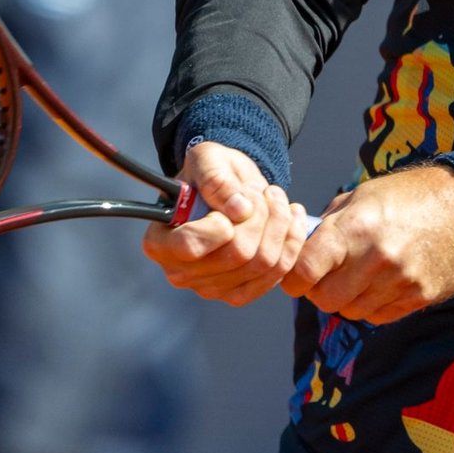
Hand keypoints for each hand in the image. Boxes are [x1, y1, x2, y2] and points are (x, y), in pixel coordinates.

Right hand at [141, 140, 307, 305]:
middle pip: (237, 254)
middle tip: (265, 190)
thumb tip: (239, 209)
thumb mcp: (208, 159)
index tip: (236, 200)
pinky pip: (276, 274)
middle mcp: (180, 272)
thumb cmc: (210, 172)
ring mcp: (209, 287)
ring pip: (263, 263)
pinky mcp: (238, 292)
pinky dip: (291, 243)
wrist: (228, 187)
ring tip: (278, 198)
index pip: (191, 246)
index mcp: (160, 242)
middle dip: (261, 215)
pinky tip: (292, 218)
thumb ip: (216, 178)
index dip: (221, 224)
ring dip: (280, 225)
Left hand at [281, 164, 453, 324]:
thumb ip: (329, 223)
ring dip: (347, 299)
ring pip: (351, 312)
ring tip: (358, 276)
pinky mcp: (419, 297)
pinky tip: (380, 283)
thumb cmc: (407, 195)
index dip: (293, 277)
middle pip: (325, 300)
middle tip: (326, 277)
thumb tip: (299, 246)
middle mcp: (376, 257)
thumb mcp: (362, 195)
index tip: (295, 275)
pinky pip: (379, 316)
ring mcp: (400, 280)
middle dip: (319, 291)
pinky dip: (372, 305)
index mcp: (356, 226)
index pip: (305, 269)